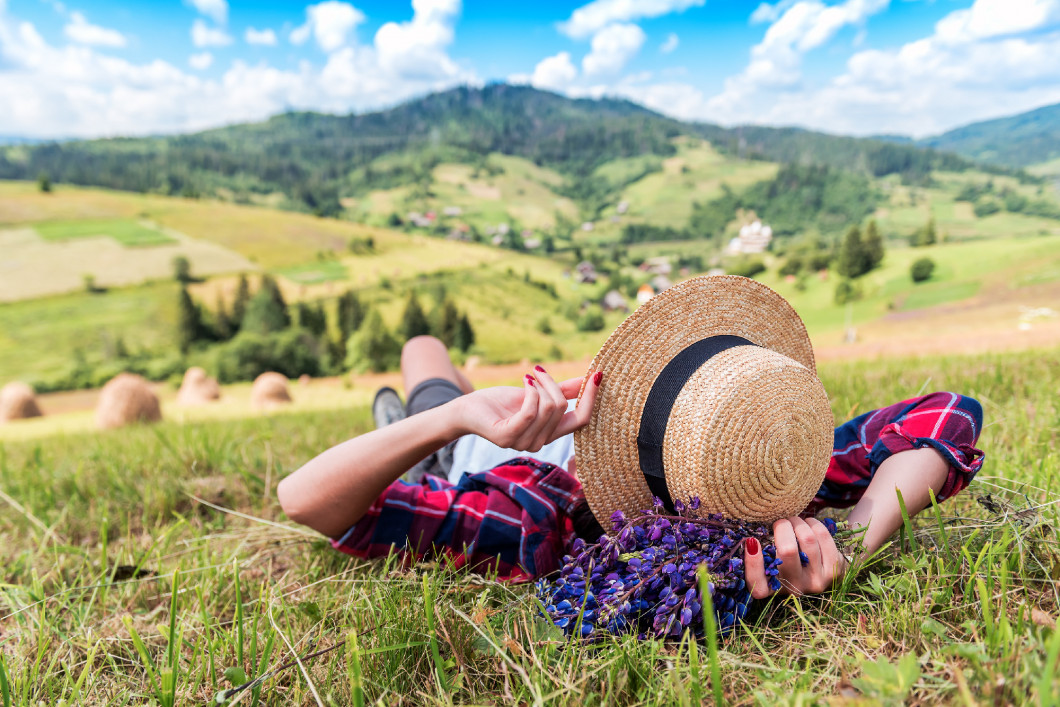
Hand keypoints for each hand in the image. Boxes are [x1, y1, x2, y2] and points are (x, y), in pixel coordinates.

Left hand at [455, 367, 601, 451]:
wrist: (468, 409)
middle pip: (563, 407)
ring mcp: (523, 443)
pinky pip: (530, 411)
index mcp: (550, 433)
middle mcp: (540, 442)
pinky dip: (530, 391)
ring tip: (527, 378)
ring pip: (549, 407)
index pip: (582, 420)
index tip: (597, 374)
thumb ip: (563, 389)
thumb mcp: (537, 393)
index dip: (591, 398)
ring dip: (539, 385)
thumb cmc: (502, 402)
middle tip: (538, 371)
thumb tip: (592, 378)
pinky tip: (523, 381)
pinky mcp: (507, 437)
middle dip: (552, 383)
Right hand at [744, 516, 846, 597]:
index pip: (757, 584)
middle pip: (788, 550)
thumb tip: (752, 536)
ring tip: (794, 521)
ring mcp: (816, 582)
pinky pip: (823, 537)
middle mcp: (794, 589)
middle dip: (783, 526)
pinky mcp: (834, 571)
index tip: (751, 540)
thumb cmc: (788, 564)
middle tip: (781, 521)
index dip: (753, 562)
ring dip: (799, 522)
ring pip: (808, 539)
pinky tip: (809, 524)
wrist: (823, 574)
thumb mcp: (771, 563)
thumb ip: (762, 552)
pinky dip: (813, 524)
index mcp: (772, 590)